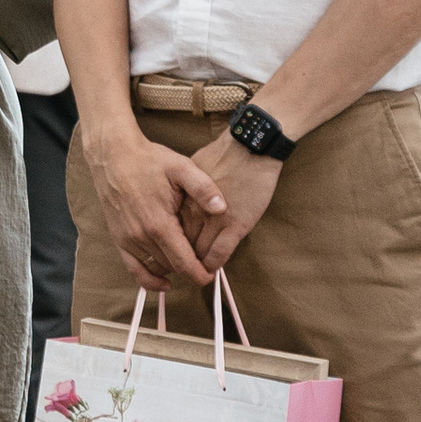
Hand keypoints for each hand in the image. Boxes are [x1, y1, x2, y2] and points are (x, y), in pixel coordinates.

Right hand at [85, 122, 223, 292]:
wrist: (113, 155)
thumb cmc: (148, 160)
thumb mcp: (181, 167)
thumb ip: (203, 189)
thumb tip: (222, 208)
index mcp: (160, 224)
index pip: (184, 263)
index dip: (200, 274)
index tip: (212, 276)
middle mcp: (142, 236)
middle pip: (172, 268)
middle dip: (190, 270)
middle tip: (206, 265)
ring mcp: (128, 239)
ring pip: (156, 267)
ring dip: (173, 269)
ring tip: (189, 263)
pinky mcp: (119, 238)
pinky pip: (133, 268)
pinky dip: (148, 279)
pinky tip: (163, 282)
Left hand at [175, 132, 282, 273]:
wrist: (250, 148)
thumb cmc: (223, 156)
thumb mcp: (192, 172)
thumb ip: (183, 194)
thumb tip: (175, 207)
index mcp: (182, 198)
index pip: (170, 230)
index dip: (170, 244)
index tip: (170, 252)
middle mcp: (194, 211)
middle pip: (181, 244)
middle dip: (180, 258)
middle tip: (182, 268)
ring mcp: (215, 219)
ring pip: (199, 252)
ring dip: (197, 265)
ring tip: (197, 273)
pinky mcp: (236, 225)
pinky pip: (219, 254)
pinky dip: (214, 264)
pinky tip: (212, 268)